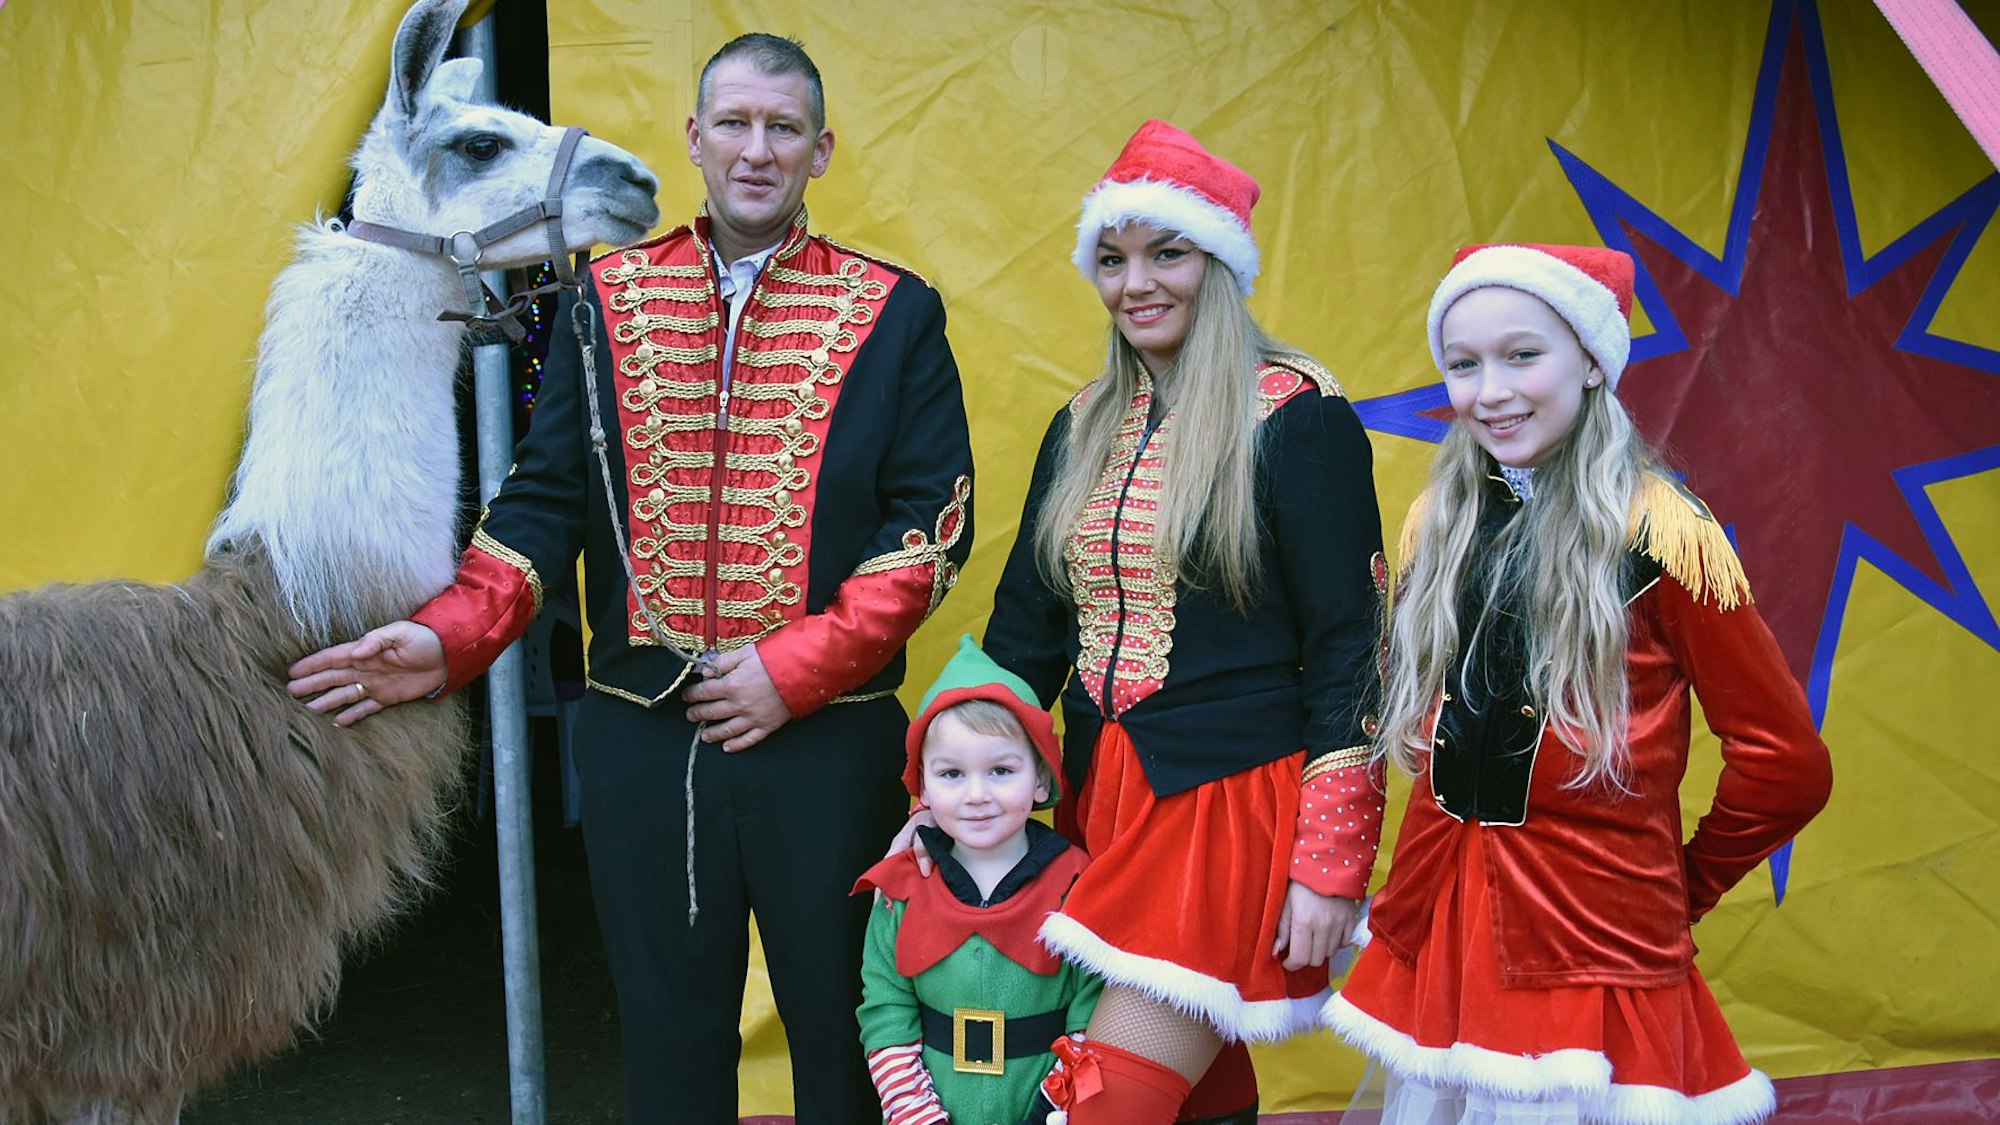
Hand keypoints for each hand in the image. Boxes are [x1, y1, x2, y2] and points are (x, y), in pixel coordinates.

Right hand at [287, 620, 446, 726]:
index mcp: (365, 651)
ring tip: (306, 709)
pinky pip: (365, 708)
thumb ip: (376, 640)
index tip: (292, 671)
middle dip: (311, 684)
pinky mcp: (388, 697)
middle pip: (332, 677)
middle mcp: (365, 668)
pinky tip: (336, 722)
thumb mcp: (400, 632)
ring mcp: (375, 684)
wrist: (448, 655)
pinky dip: (351, 715)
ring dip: (326, 701)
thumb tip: (355, 651)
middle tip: (288, 692)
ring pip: (344, 694)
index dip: (312, 664)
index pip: (332, 658)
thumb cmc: (424, 638)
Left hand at [680, 644, 791, 751]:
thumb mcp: (745, 653)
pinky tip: (727, 747)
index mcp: (731, 685)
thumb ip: (723, 662)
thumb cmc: (773, 659)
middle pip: (712, 712)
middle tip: (690, 715)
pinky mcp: (767, 725)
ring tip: (704, 735)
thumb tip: (705, 671)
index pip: (704, 692)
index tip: (686, 695)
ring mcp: (753, 718)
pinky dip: (737, 745)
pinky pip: (749, 739)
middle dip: (698, 713)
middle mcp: (739, 704)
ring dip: (713, 733)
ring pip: (727, 729)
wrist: (802, 671)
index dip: (692, 694)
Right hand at [875, 807, 937, 905]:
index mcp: (897, 847)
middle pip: (888, 878)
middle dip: (887, 896)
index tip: (888, 903)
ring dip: (897, 894)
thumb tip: (924, 872)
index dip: (884, 888)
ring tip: (897, 913)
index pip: (885, 871)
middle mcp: (899, 854)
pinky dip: (908, 889)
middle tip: (891, 914)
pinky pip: (908, 877)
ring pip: (898, 879)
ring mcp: (906, 859)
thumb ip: (923, 848)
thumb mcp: (926, 829)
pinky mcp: (915, 861)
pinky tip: (909, 901)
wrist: (936, 813)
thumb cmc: (929, 819)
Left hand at [1271, 881, 1359, 971]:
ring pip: (1329, 953)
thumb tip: (1276, 952)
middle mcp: (1323, 926)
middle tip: (1299, 948)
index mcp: (1303, 922)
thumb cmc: (1300, 882)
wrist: (1326, 862)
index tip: (1287, 961)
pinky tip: (1327, 934)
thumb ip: (1281, 929)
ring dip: (1319, 950)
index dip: (1292, 964)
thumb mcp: (1285, 903)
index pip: (1300, 957)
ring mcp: (1339, 924)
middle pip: (1316, 960)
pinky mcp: (1350, 919)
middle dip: (1305, 958)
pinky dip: (1335, 943)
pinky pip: (1344, 943)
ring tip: (1312, 937)